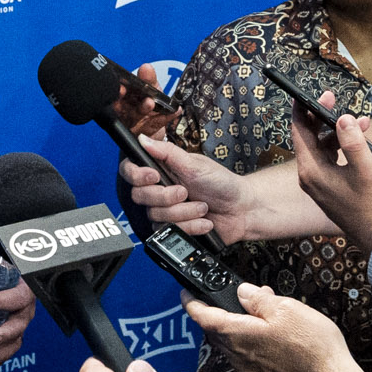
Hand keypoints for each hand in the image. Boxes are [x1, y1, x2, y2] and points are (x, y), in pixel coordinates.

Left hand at [0, 246, 35, 371]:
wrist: (8, 276)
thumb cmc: (0, 268)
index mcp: (23, 287)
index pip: (20, 295)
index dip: (4, 300)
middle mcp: (24, 308)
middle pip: (21, 324)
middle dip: (7, 334)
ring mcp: (17, 323)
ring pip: (16, 341)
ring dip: (1, 354)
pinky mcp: (9, 335)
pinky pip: (6, 350)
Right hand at [119, 132, 257, 243]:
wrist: (241, 209)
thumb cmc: (222, 183)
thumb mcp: (195, 164)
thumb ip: (167, 152)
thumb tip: (142, 139)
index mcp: (161, 170)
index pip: (130, 171)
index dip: (137, 175)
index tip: (154, 176)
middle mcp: (159, 190)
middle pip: (140, 196)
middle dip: (166, 197)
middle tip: (186, 192)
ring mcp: (165, 211)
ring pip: (156, 216)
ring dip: (184, 212)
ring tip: (203, 206)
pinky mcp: (173, 229)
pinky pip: (169, 232)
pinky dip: (190, 226)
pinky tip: (204, 221)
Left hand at [185, 282, 363, 371]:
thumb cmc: (312, 346)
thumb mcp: (286, 308)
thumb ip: (258, 299)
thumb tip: (242, 292)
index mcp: (239, 334)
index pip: (203, 317)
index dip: (192, 303)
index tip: (186, 294)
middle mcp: (239, 357)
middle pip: (217, 333)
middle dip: (222, 315)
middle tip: (239, 301)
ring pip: (234, 348)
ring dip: (240, 332)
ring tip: (264, 320)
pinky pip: (249, 362)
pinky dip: (253, 349)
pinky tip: (273, 343)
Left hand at [287, 106, 371, 255]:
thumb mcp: (366, 169)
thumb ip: (353, 141)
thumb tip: (342, 118)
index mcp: (312, 172)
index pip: (299, 133)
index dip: (302, 110)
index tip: (307, 94)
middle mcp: (313, 178)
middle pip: (314, 138)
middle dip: (330, 119)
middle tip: (337, 101)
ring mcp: (323, 184)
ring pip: (330, 149)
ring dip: (348, 135)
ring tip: (369, 126)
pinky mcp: (335, 189)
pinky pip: (341, 162)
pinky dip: (356, 152)